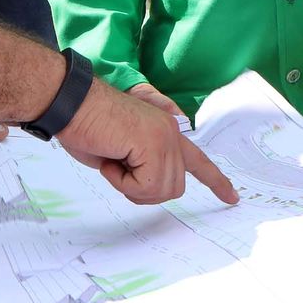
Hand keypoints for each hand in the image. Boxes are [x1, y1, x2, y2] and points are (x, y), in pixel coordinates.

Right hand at [57, 79, 236, 205]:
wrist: (69, 103)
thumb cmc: (86, 125)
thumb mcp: (121, 154)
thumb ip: (142, 165)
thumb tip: (149, 184)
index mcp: (167, 132)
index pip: (198, 161)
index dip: (216, 182)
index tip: (233, 198)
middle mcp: (172, 132)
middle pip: (172, 188)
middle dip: (142, 191)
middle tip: (118, 169)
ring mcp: (166, 136)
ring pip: (159, 190)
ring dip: (129, 186)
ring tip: (113, 158)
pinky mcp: (154, 143)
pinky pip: (145, 186)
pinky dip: (122, 181)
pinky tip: (112, 156)